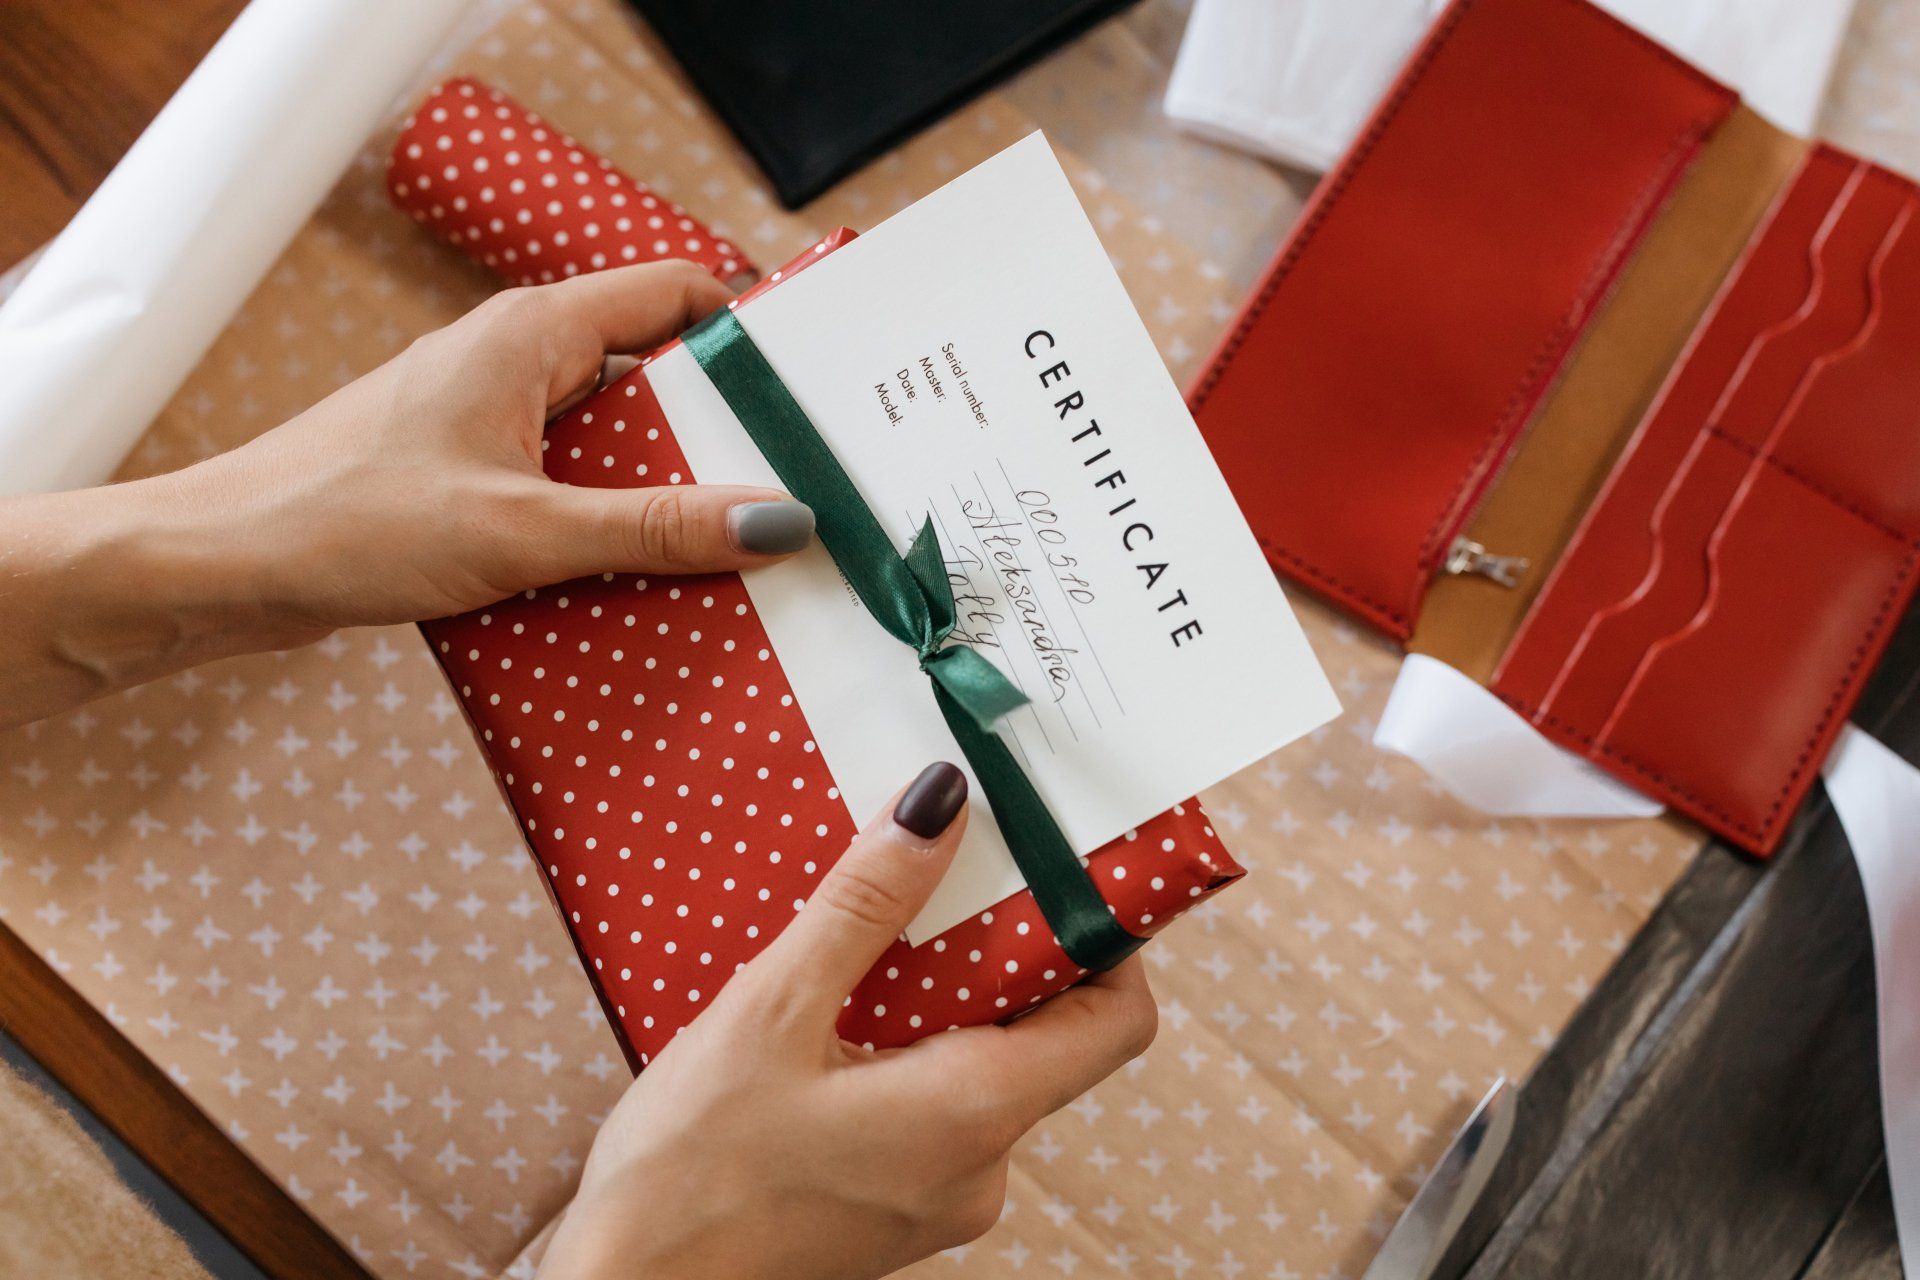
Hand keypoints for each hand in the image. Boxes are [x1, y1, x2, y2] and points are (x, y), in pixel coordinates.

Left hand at [0, 262, 814, 727]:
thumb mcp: (522, 527)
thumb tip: (774, 520)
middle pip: (655, 380)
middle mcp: (518, 363)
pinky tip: (645, 588)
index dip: (750, 334)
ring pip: (614, 447)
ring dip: (665, 499)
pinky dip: (613, 534)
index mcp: (532, 333)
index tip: (812, 391)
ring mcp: (493, 423)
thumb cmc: (345, 519)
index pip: (674, 294)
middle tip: (794, 490)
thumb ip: (652, 527)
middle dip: (722, 438)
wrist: (222, 567)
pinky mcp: (473, 482)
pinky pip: (572, 495)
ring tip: (736, 552)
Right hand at [538, 762, 1159, 1279]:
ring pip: (980, 1070)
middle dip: (1001, 952)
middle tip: (945, 874)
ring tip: (869, 936)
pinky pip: (933, 1110)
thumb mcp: (772, 1012)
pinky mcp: (892, 1211)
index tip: (1061, 873)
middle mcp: (981, 1165)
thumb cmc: (689, 1175)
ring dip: (941, 1000)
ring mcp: (939, 1197)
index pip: (1117, 1020)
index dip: (1108, 940)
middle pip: (1045, 1036)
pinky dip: (904, 1051)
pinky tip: (832, 1015)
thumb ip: (864, 906)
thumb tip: (940, 807)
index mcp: (976, 1114)